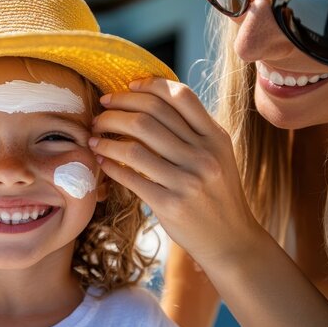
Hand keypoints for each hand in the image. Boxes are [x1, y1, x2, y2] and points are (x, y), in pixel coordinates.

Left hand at [89, 78, 260, 264]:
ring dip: (106, 138)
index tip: (125, 87)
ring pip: (134, 146)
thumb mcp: (218, 155)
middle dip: (116, 110)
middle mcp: (203, 155)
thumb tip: (151, 102)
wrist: (233, 241)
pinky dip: (110, 165)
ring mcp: (187, 181)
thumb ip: (193, 130)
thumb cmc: (217, 193)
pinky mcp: (170, 204)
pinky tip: (101, 161)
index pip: (179, 97)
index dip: (148, 85)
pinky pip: (130, 177)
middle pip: (149, 117)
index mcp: (215, 137)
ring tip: (94, 137)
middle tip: (100, 113)